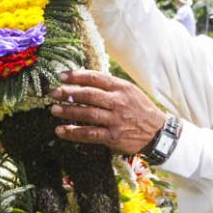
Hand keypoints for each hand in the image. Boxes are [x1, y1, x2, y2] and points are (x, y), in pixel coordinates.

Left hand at [49, 70, 165, 154]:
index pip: (95, 78)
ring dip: (68, 111)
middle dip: (68, 92)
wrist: (159, 133)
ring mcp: (115, 119)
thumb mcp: (130, 92)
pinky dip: (74, 132)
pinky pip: (90, 133)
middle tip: (53, 92)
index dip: (76, 76)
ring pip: (87, 113)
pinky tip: (61, 131)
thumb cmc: (140, 110)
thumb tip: (84, 80)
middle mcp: (118, 102)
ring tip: (54, 110)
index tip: (61, 76)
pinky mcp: (113, 136)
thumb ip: (110, 86)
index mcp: (121, 87)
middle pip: (88, 94)